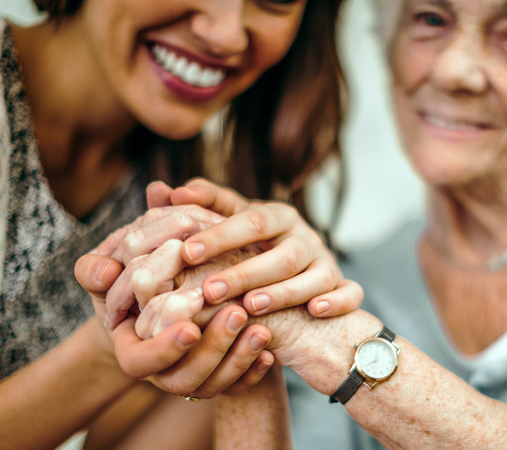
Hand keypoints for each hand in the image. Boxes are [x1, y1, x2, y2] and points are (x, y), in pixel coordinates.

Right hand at [76, 206, 274, 397]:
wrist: (165, 297)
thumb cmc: (133, 279)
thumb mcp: (113, 271)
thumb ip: (97, 270)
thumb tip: (105, 271)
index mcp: (132, 350)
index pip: (140, 362)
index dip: (164, 349)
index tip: (191, 327)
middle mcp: (161, 373)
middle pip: (183, 379)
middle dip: (212, 349)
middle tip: (237, 313)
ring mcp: (192, 378)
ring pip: (212, 386)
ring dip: (237, 359)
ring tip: (260, 329)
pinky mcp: (219, 377)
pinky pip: (237, 388)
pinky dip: (253, 372)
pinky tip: (270, 353)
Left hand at [146, 179, 362, 317]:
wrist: (297, 281)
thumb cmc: (251, 250)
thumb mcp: (227, 227)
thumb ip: (196, 210)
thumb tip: (157, 189)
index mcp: (277, 216)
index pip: (250, 219)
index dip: (220, 235)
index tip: (185, 251)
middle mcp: (305, 237)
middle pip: (281, 252)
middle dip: (245, 271)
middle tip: (209, 290)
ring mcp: (327, 262)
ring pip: (314, 274)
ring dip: (284, 290)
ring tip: (252, 305)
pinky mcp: (343, 287)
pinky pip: (350, 293)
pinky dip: (338, 300)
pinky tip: (316, 311)